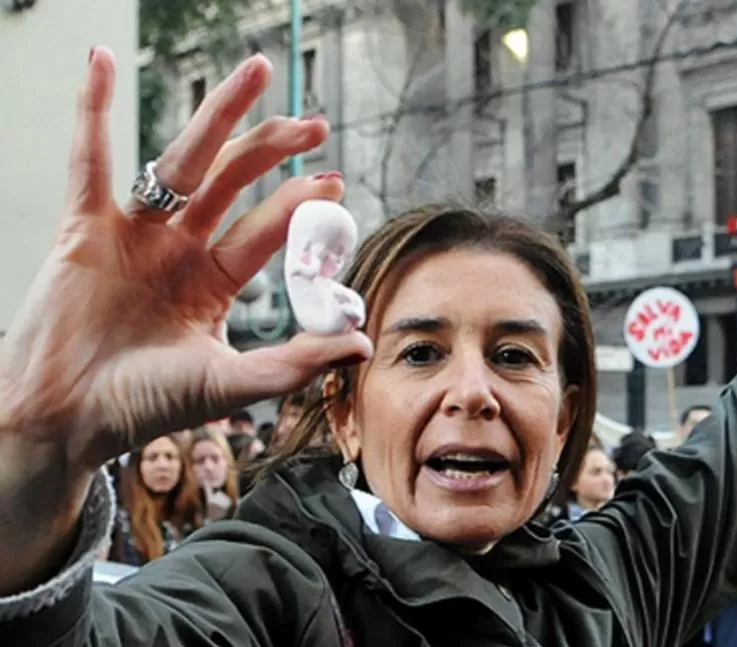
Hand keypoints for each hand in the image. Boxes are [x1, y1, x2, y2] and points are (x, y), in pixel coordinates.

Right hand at [0, 48, 372, 470]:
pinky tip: (103, 64)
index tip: (334, 183)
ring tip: (257, 72)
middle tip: (315, 125)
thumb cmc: (142, 407)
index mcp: (213, 281)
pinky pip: (89, 159)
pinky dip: (93, 110)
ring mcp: (134, 234)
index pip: (264, 230)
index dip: (298, 204)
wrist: (65, 420)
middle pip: (233, 182)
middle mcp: (179, 250)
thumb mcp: (229, 383)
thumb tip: (362, 344)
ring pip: (180, 161)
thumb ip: (294, 363)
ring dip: (218, 114)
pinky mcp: (84, 227)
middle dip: (273, 149)